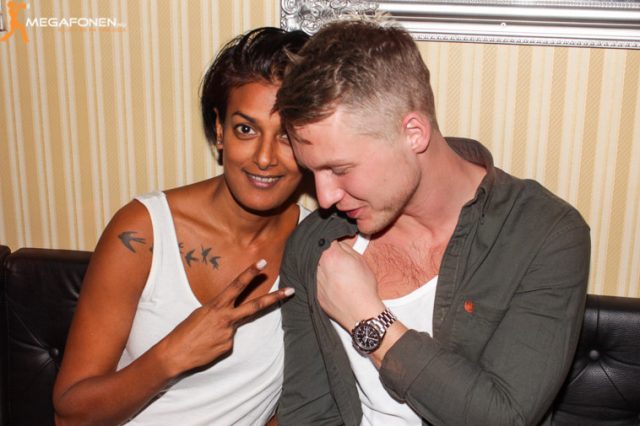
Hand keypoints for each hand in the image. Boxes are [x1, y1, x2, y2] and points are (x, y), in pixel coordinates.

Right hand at [161, 260, 293, 374]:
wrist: (175, 354)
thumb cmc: (185, 331)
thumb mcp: (201, 313)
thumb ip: (220, 311)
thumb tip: (231, 317)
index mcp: (217, 305)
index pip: (237, 285)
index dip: (250, 273)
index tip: (262, 263)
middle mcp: (226, 317)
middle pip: (255, 305)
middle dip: (274, 298)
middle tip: (291, 290)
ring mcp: (230, 333)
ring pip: (234, 327)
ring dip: (222, 331)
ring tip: (204, 338)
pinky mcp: (229, 346)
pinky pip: (228, 341)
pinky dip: (219, 342)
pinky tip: (207, 346)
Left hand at [317, 241, 384, 330]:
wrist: (360, 313)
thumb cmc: (363, 288)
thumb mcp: (360, 260)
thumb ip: (346, 248)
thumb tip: (337, 243)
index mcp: (330, 255)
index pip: (324, 238)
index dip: (328, 236)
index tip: (331, 238)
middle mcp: (318, 266)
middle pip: (314, 250)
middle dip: (321, 249)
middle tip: (329, 252)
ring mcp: (313, 280)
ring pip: (309, 264)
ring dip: (316, 262)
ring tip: (328, 266)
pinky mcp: (312, 292)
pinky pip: (310, 278)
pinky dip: (315, 276)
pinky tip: (326, 279)